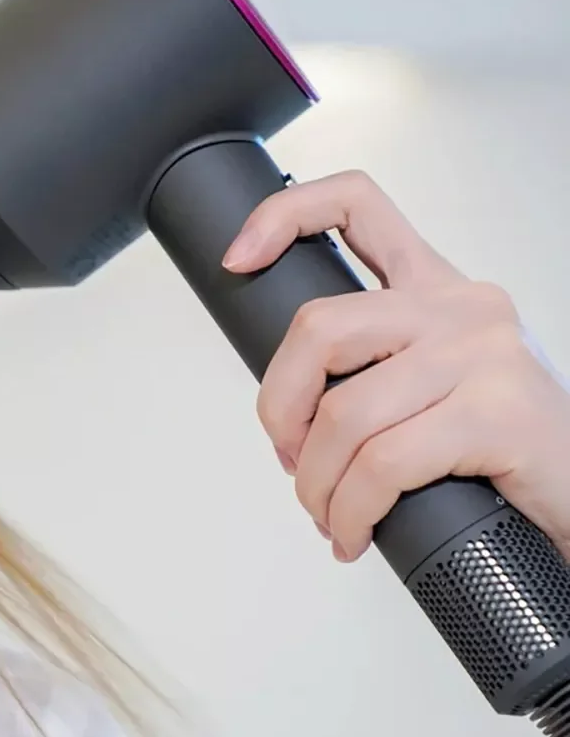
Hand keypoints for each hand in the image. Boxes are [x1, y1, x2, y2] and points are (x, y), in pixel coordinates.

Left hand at [221, 170, 569, 563]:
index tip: (238, 258)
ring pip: (345, 411)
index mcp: (432, 286)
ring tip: (327, 512)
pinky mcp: (499, 412)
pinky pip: (384, 464)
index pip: (355, 204)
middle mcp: (458, 306)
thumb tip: (287, 407)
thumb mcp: (431, 384)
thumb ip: (368, 367)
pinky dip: (352, 510)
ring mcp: (483, 352)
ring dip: (316, 481)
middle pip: (319, 326)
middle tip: (289, 455)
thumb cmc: (498, 449)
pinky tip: (354, 531)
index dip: (284, 215)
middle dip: (279, 405)